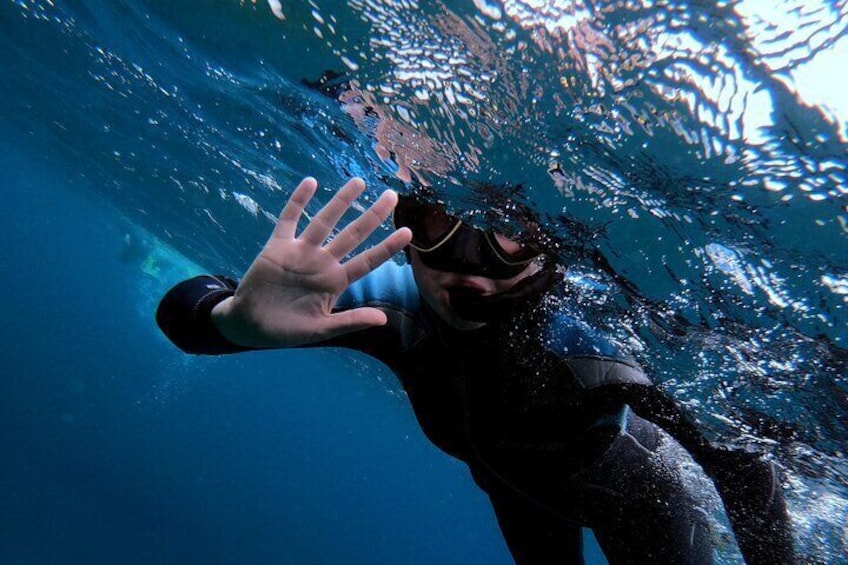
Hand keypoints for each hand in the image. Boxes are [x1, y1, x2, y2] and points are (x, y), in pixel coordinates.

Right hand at [211, 177, 411, 347]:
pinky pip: (289, 219)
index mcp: (335, 282)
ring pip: (325, 221)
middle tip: (392, 196)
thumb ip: (351, 321)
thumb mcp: (321, 330)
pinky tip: (310, 183)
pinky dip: (298, 202)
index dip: (387, 247)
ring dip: (341, 202)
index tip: (408, 232)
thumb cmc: (287, 330)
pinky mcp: (277, 246)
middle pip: (353, 234)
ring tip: (358, 182)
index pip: (368, 261)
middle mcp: (322, 262)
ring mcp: (301, 252)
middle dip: (373, 216)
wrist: (250, 326)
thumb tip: (383, 319)